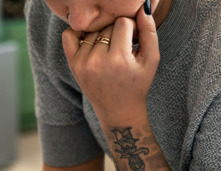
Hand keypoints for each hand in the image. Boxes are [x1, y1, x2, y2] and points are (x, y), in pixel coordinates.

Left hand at [62, 3, 159, 123]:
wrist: (118, 111)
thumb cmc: (137, 85)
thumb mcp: (151, 60)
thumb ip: (149, 31)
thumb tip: (143, 6)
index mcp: (118, 60)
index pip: (123, 22)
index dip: (132, 29)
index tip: (134, 42)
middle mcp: (98, 61)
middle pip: (108, 25)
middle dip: (118, 32)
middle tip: (123, 49)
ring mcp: (83, 63)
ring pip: (93, 30)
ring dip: (103, 35)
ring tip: (111, 51)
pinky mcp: (73, 65)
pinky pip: (69, 36)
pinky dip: (79, 33)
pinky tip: (91, 41)